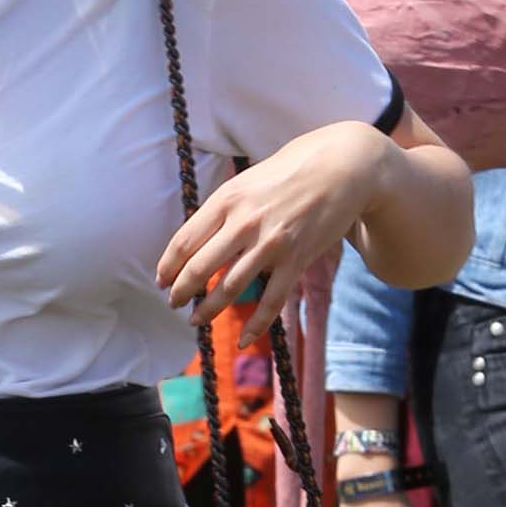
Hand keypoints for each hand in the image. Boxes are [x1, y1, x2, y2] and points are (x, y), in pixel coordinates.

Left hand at [159, 121, 391, 340]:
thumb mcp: (249, 180)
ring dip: (208, 310)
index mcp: (227, 199)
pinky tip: (243, 341)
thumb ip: (224, 208)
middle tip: (174, 303)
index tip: (161, 281)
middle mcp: (244, 222)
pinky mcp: (296, 260)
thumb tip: (198, 238)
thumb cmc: (293, 169)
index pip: (184, 241)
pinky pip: (271, 302)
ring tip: (196, 319)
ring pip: (229, 288)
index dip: (168, 266)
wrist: (344, 165)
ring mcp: (271, 244)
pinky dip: (255, 326)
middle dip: (181, 292)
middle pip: (199, 268)